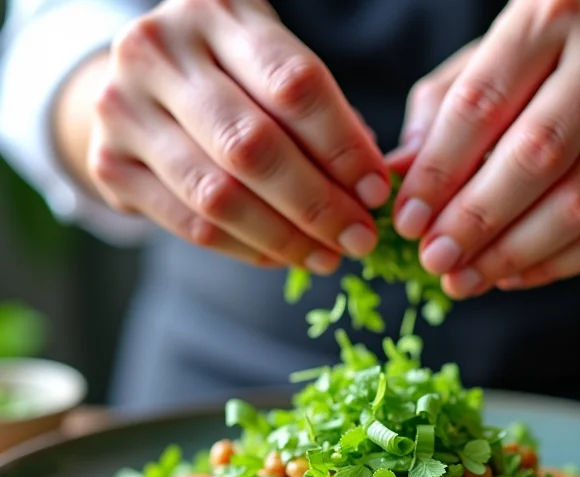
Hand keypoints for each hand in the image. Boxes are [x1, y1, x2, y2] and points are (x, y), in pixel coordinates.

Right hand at [87, 0, 389, 273]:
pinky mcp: (110, 165)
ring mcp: (123, 109)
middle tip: (359, 238)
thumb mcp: (270, 69)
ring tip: (328, 257)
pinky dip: (247, 250)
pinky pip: (191, 225)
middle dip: (318, 205)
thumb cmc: (228, 77)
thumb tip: (369, 184)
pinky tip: (283, 258)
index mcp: (216, 14)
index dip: (343, 146)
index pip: (293, 84)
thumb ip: (318, 113)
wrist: (139, 86)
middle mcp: (160, 52)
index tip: (377, 191)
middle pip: (253, 146)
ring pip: (219, 195)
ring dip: (285, 238)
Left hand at [393, 0, 579, 296]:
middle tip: (435, 259)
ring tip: (465, 279)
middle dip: (473, 220)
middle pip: (534, 156)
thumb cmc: (549, 84)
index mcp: (551, 16)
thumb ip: (439, 120)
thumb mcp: (488, 78)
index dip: (437, 172)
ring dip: (511, 254)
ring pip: (578, 203)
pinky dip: (557, 266)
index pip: (480, 103)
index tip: (406, 222)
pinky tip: (513, 277)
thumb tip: (392, 178)